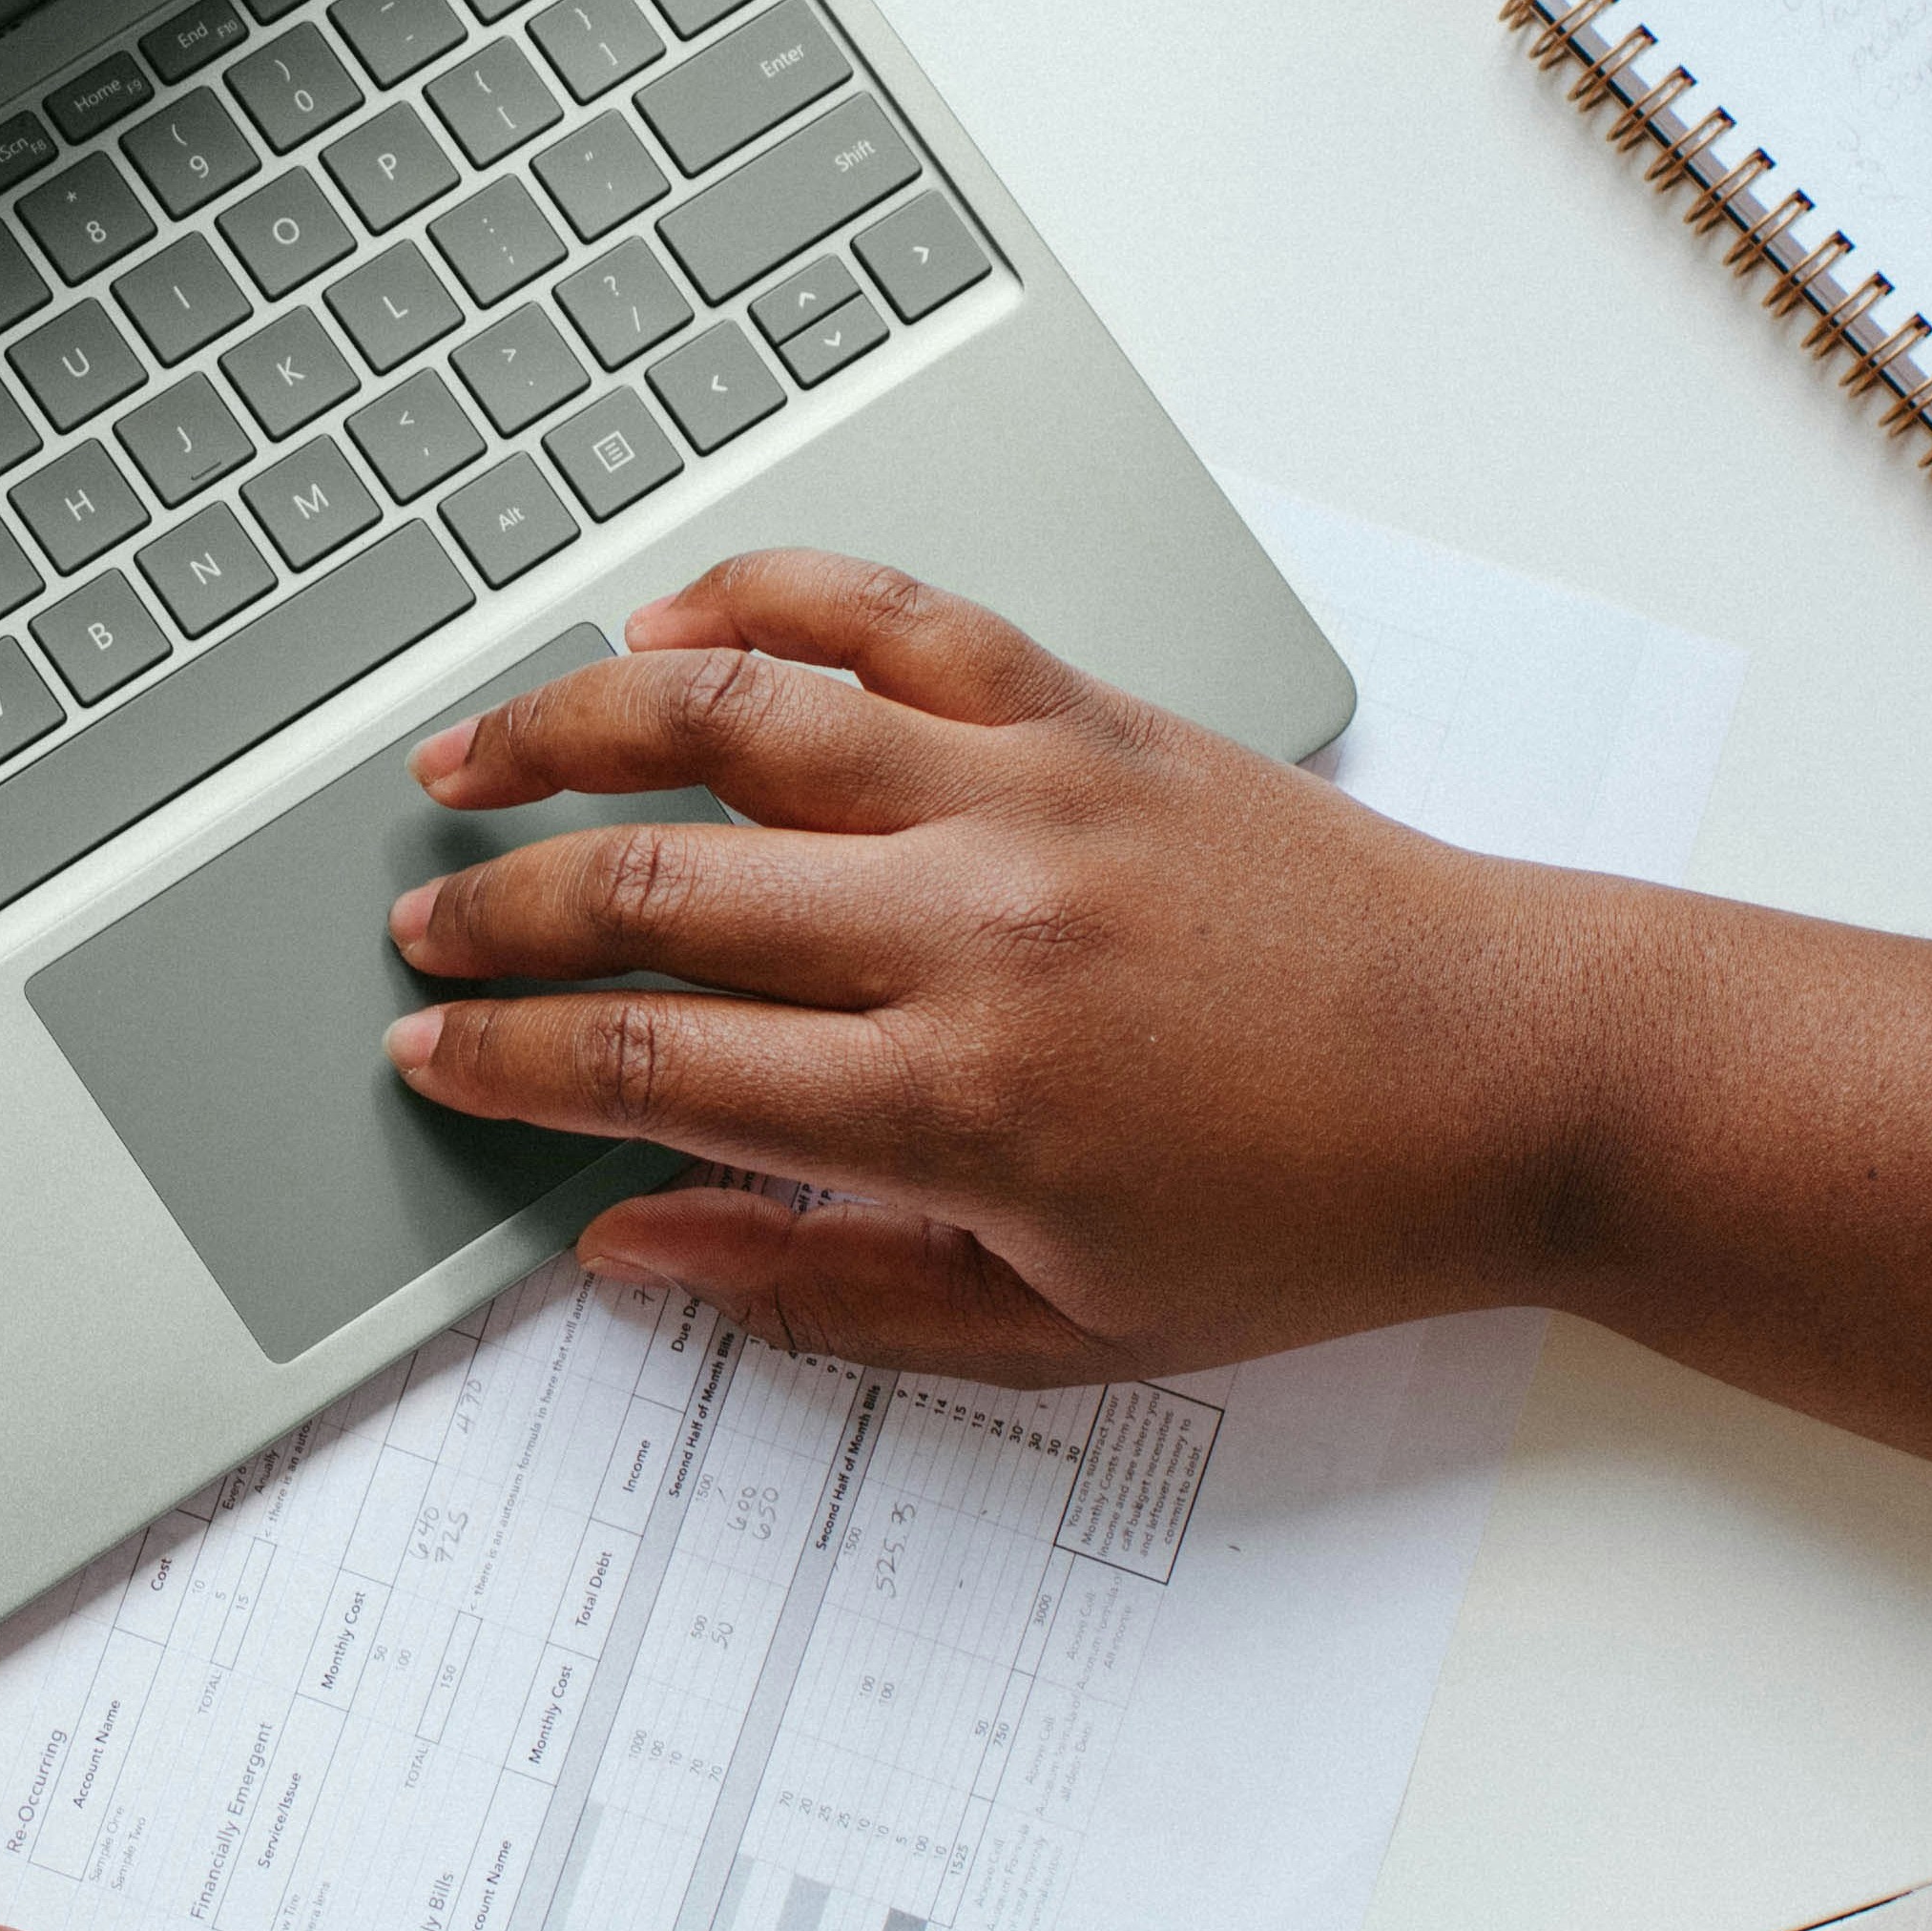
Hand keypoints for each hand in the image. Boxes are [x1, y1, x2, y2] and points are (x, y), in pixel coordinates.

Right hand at [380, 548, 1577, 1379]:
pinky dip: (761, 598)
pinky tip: (668, 625)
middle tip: (419, 932)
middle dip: (497, 912)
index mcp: (955, 1105)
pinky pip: (888, 613)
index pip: (648, 1063)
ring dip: (568, 727)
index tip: (432, 1058)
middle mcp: (971, 926)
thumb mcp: (1059, 1332)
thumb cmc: (1311, 1220)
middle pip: (652, 887)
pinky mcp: (1086, 710)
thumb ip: (821, 1291)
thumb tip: (629, 1247)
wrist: (1512, 1079)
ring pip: (731, 717)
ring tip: (467, 755)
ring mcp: (1026, 793)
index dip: (506, 1062)